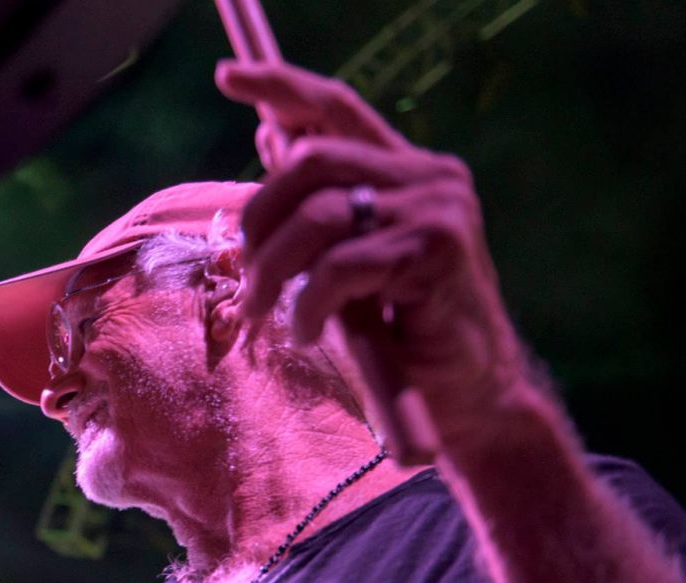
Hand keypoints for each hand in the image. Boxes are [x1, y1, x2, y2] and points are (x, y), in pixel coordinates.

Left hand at [216, 60, 527, 445]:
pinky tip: (309, 332)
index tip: (229, 76)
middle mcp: (429, 176)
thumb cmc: (401, 333)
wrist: (467, 393)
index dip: (281, 87)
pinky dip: (308, 305)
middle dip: (259, 221)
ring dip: (273, 271)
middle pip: (309, 162)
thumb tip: (269, 145)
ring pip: (317, 215)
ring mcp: (438, 208)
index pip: (336, 109)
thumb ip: (319, 211)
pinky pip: (339, 266)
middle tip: (248, 280)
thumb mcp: (348, 263)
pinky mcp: (437, 249)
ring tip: (267, 312)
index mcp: (406, 170)